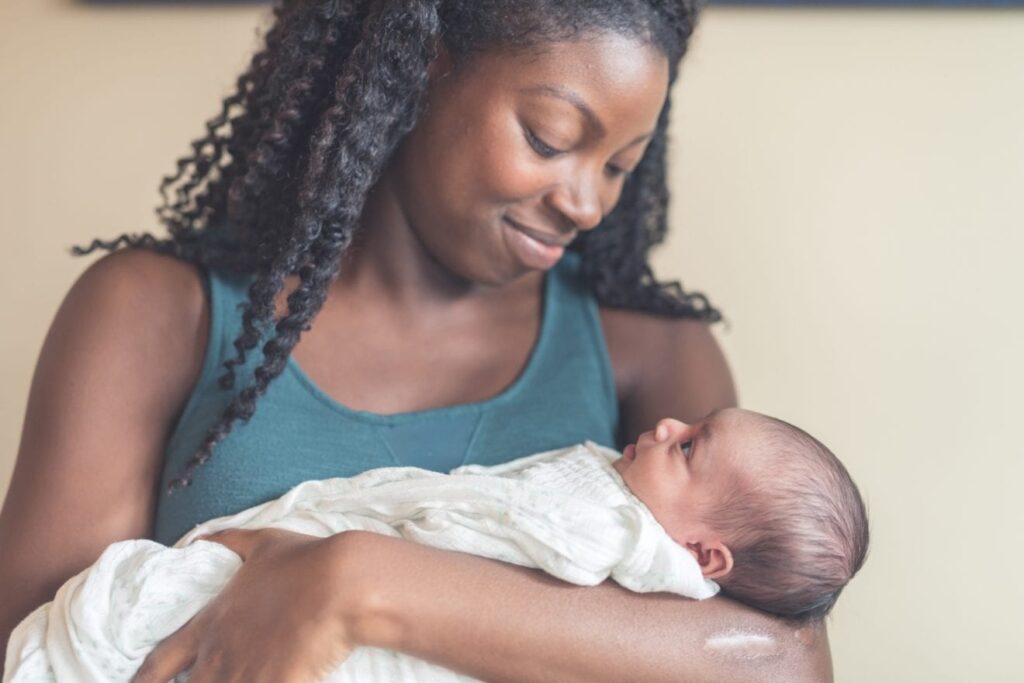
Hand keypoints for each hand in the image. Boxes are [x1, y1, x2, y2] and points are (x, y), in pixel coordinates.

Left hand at [130, 528, 355, 682]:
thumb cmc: (305, 561)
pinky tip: (279, 682)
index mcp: (212, 622)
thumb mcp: (263, 542)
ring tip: (245, 677)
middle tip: (204, 679)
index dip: (145, 679)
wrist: (343, 584)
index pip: (161, 660)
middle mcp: (220, 653)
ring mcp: (246, 675)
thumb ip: (228, 540)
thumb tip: (199, 538)